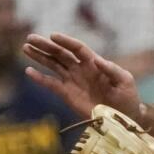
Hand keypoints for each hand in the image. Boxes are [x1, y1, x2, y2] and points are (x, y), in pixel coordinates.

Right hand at [23, 33, 141, 119]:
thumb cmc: (127, 96)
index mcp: (94, 63)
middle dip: (45, 46)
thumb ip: (112, 70)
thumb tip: (97, 61)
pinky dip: (40, 78)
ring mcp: (73, 81)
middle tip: (30, 38)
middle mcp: (81, 69)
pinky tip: (29, 71)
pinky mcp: (67, 95)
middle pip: (60, 54)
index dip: (65, 41)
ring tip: (25, 48)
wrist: (124, 117)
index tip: (53, 36)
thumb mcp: (125, 80)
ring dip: (39, 57)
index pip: (77, 48)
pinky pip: (51, 84)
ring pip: (53, 65)